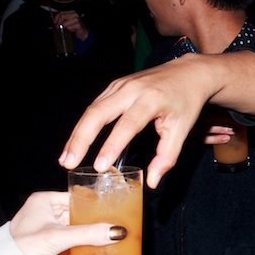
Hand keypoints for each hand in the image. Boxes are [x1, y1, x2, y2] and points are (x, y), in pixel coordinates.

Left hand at [9, 191, 126, 254]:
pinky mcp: (51, 246)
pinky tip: (96, 252)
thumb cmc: (19, 250)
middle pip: (79, 215)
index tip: (114, 213)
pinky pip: (73, 243)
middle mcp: (46, 212)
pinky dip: (83, 247)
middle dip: (95, 224)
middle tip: (115, 228)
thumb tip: (116, 231)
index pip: (77, 198)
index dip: (95, 206)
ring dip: (90, 237)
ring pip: (77, 230)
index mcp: (43, 201)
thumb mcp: (57, 238)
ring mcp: (48, 230)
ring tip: (110, 240)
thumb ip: (88, 234)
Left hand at [52, 9, 88, 40]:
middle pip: (62, 16)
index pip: (61, 12)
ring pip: (64, 23)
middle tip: (57, 27)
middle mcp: (75, 14)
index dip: (56, 17)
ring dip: (64, 27)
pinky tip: (71, 30)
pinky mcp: (78, 24)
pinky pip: (68, 28)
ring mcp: (77, 19)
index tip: (54, 22)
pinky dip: (68, 30)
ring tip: (67, 29)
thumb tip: (54, 22)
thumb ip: (62, 20)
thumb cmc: (74, 27)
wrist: (82, 32)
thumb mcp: (67, 22)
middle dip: (58, 22)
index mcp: (72, 12)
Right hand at [59, 51, 254, 187]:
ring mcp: (120, 85)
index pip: (128, 125)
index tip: (99, 165)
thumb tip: (151, 182)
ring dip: (77, 134)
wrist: (189, 72)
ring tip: (65, 158)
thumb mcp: (182, 129)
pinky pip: (94, 106)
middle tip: (68, 163)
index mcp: (151, 100)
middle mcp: (131, 89)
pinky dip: (83, 125)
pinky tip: (75, 143)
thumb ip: (167, 156)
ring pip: (91, 109)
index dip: (112, 145)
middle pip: (98, 113)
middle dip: (81, 139)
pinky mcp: (115, 85)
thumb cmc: (186, 102)